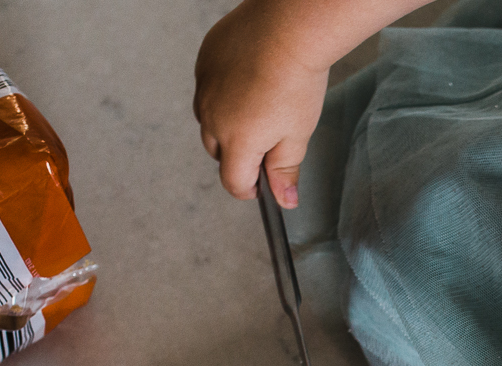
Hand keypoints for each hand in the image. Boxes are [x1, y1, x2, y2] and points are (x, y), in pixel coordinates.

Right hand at [194, 1, 329, 202]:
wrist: (288, 29)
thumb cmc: (297, 80)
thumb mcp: (297, 135)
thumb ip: (285, 170)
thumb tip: (284, 201)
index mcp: (237, 142)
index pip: (234, 182)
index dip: (250, 189)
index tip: (262, 185)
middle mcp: (212, 117)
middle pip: (218, 153)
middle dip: (238, 155)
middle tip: (267, 140)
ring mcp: (204, 88)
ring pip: (208, 120)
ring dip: (226, 124)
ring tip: (257, 108)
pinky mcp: (204, 63)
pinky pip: (207, 89)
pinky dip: (222, 93)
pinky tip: (247, 82)